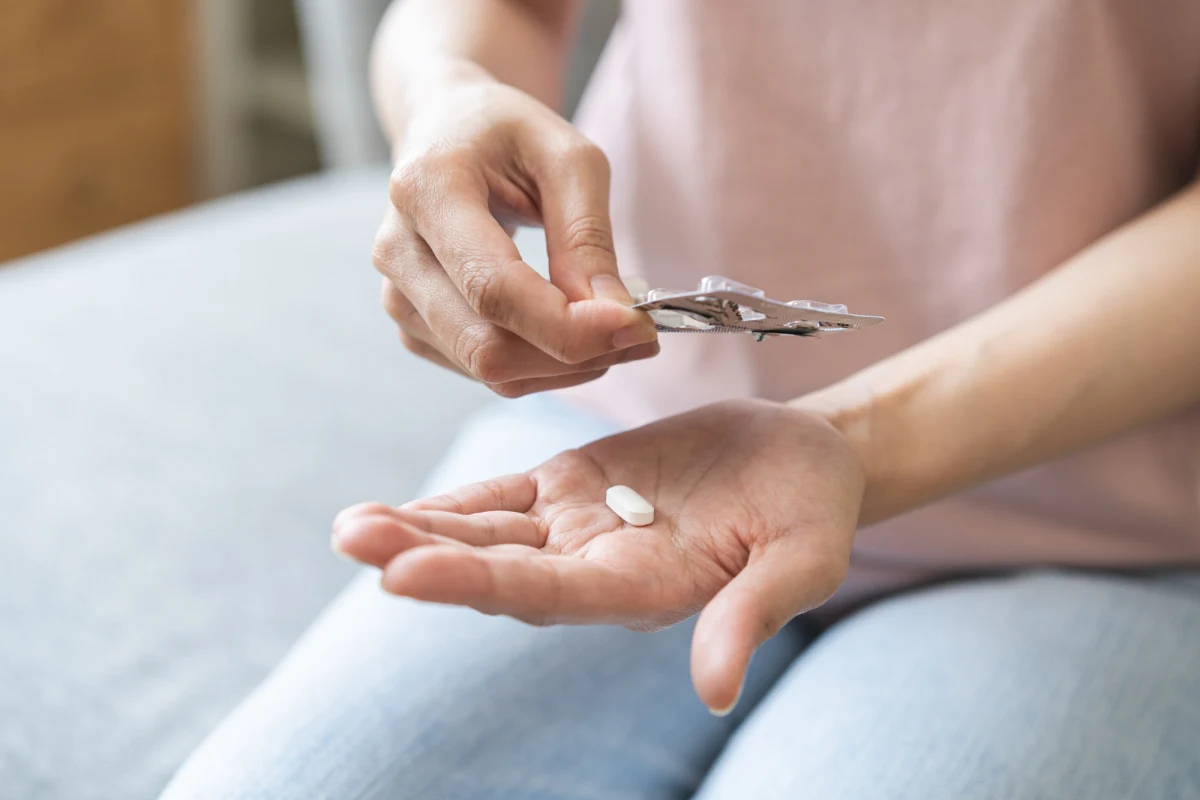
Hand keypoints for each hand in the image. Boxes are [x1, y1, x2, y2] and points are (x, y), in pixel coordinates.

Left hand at [334, 399, 864, 713]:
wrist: (803, 458)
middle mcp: (597, 566)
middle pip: (498, 567)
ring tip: (350, 529)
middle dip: (424, 557)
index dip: (477, 583)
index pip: (548, 593)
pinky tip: (392, 510)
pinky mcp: (573, 485)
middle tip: (354, 542)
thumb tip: (715, 691)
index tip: (405, 576)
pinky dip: (450, 502)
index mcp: (643, 587)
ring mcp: (579, 525)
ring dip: (418, 530)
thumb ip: (753, 614)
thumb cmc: (814, 509)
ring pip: (486, 531)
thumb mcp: (803, 559)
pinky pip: (502, 494)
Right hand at [372, 78, 658, 396]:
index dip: (566, 325)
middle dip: (575, 355)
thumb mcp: (567, 156)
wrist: (443, 129)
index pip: (493, 288)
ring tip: (613, 330)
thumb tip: (613, 316)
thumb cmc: (506, 133)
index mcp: (427, 188)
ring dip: (565, 367)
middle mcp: (398, 249)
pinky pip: (487, 373)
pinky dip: (542, 367)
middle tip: (640, 335)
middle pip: (488, 345)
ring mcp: (398, 295)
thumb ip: (588, 235)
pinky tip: (570, 332)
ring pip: (491, 370)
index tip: (635, 326)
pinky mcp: (413, 326)